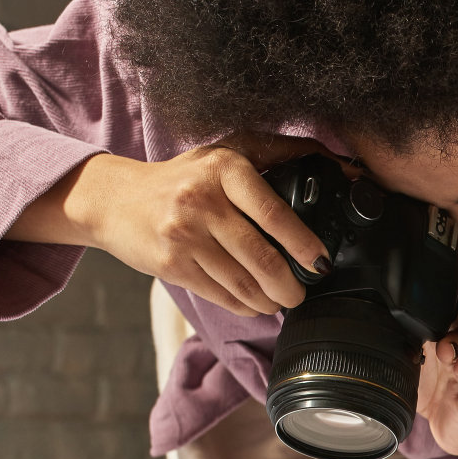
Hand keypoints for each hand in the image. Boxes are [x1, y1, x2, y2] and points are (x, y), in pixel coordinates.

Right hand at [7, 133, 336, 317]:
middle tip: (302, 292)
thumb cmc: (184, 177)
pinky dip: (244, 306)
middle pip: (262, 257)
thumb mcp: (228, 152)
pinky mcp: (170, 264)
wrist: (114, 199)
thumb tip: (343, 164)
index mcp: (224, 168)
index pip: (274, 213)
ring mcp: (183, 234)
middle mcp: (201, 200)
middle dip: (290, 285)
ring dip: (270, 300)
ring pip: (243, 283)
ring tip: (281, 300)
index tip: (320, 262)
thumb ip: (283, 153)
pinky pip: (220, 295)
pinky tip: (255, 304)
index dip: (304, 244)